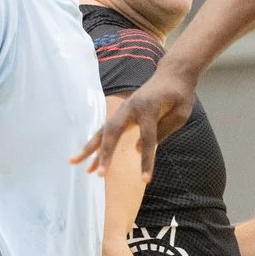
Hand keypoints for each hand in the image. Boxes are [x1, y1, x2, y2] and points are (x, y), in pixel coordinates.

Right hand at [73, 71, 196, 175]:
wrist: (171, 74)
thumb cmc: (179, 95)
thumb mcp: (180, 114)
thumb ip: (161, 132)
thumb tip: (138, 150)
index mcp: (149, 108)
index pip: (147, 138)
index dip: (146, 160)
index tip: (144, 180)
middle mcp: (131, 108)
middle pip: (113, 133)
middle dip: (105, 154)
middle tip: (100, 174)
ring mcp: (123, 109)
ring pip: (103, 131)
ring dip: (89, 148)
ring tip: (74, 163)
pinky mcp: (121, 113)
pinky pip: (106, 130)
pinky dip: (97, 144)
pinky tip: (88, 159)